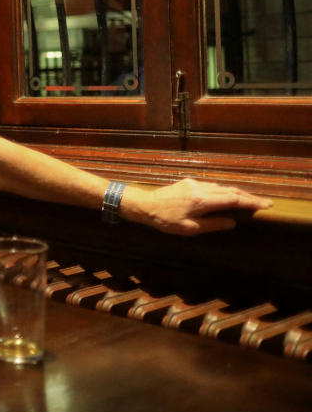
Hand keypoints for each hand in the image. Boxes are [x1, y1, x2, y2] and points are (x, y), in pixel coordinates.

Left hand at [129, 178, 272, 234]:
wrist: (144, 205)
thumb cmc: (165, 220)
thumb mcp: (190, 228)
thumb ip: (213, 224)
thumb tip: (233, 222)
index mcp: (202, 201)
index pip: (233, 199)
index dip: (251, 201)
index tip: (266, 205)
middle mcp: (200, 188)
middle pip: (230, 190)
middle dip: (248, 196)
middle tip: (264, 203)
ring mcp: (194, 183)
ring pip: (221, 187)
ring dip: (237, 193)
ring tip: (250, 200)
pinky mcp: (189, 182)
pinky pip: (212, 186)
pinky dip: (224, 191)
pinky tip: (228, 197)